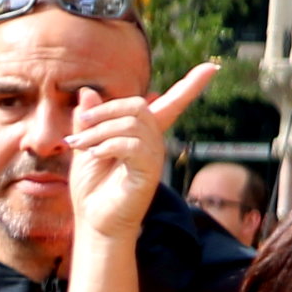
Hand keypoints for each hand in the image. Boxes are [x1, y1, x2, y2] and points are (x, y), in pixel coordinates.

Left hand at [69, 60, 219, 251]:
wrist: (94, 223)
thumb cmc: (92, 188)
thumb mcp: (84, 147)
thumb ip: (88, 121)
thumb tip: (88, 91)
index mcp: (142, 135)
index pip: (172, 105)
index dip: (191, 86)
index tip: (211, 68)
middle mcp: (153, 143)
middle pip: (139, 106)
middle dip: (106, 110)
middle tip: (82, 126)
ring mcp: (153, 156)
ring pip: (132, 123)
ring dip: (99, 130)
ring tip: (81, 147)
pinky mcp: (149, 171)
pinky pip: (132, 144)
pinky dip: (107, 145)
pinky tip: (95, 155)